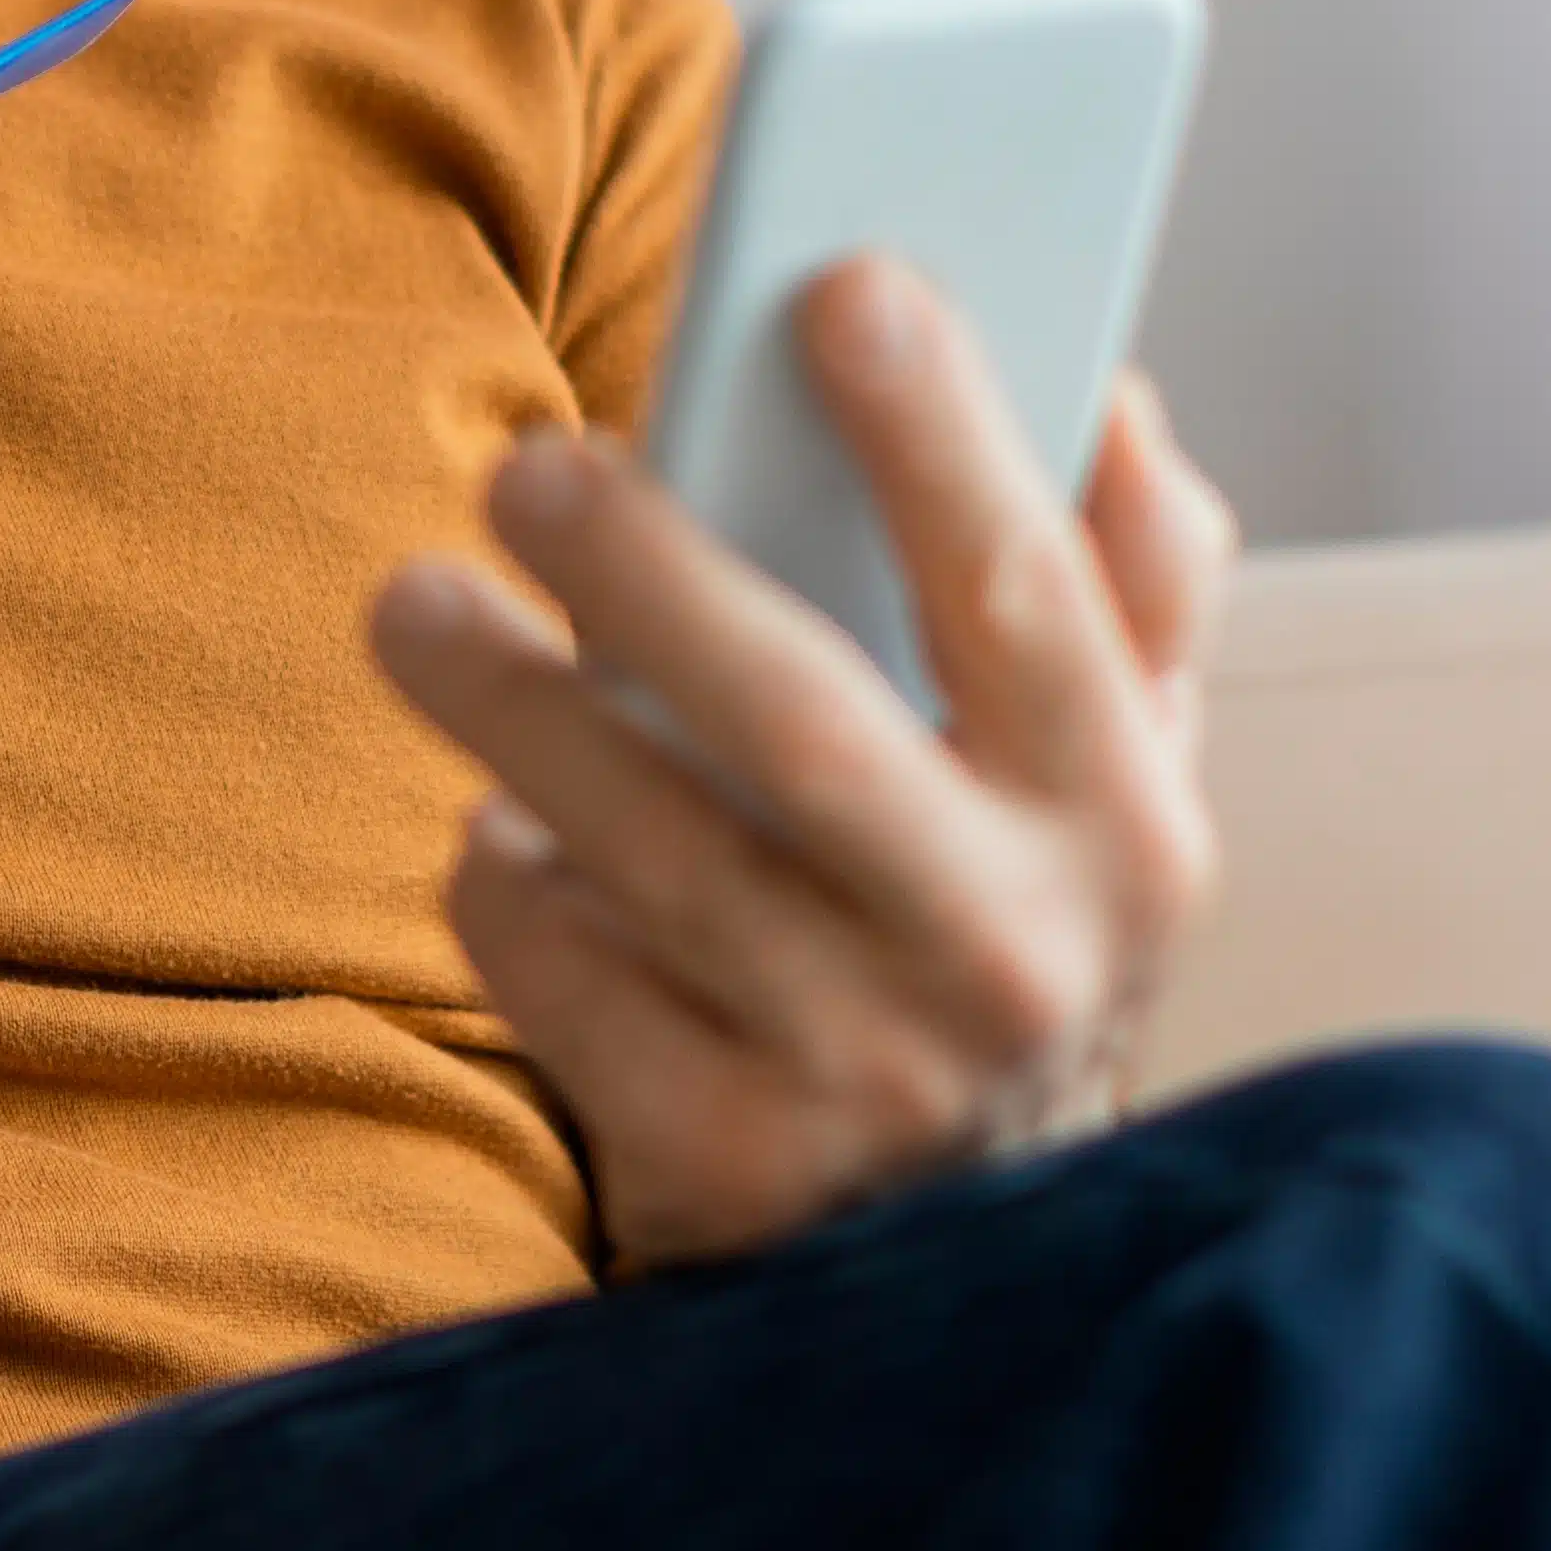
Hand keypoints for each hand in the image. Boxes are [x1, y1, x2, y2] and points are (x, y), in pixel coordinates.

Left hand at [371, 259, 1237, 1271]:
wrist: (951, 1271)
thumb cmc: (1003, 936)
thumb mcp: (1116, 786)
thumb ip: (1134, 591)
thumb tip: (1114, 395)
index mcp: (1128, 825)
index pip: (1033, 598)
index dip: (942, 437)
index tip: (841, 279)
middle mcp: (1014, 955)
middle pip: (805, 724)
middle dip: (654, 575)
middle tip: (525, 465)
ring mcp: (868, 1076)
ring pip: (653, 855)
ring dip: (517, 708)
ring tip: (416, 605)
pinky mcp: (727, 1165)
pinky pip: (570, 984)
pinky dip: (508, 889)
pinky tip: (498, 835)